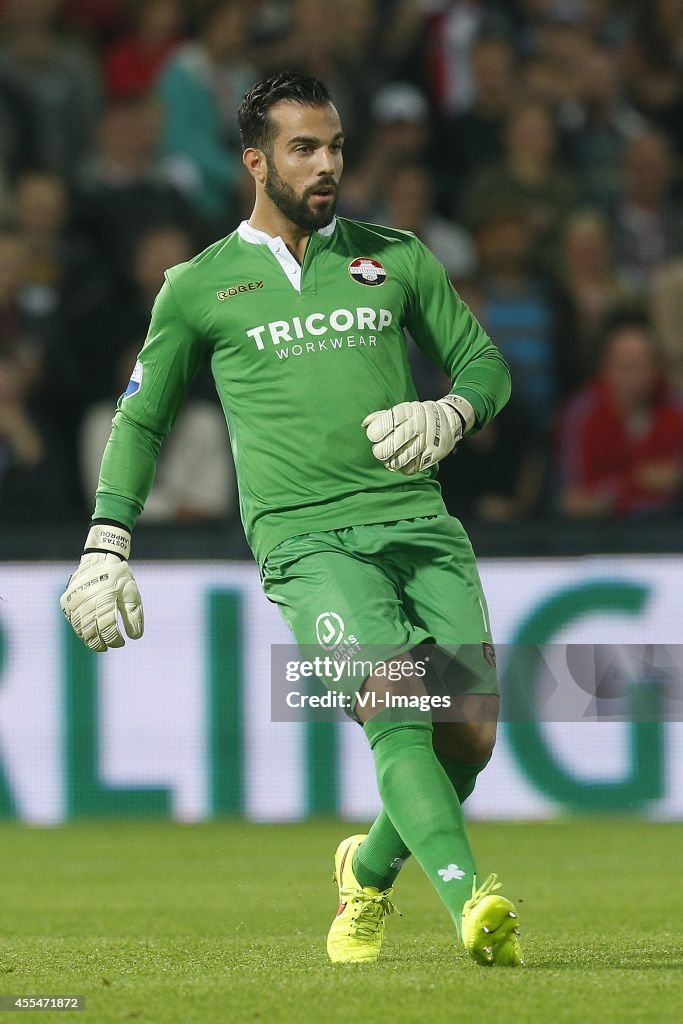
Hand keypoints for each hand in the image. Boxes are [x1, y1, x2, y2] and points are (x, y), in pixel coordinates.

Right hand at [60, 524, 142, 652]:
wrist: (100, 558)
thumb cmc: (119, 578)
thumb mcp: (132, 593)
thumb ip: (133, 616)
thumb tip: (135, 637)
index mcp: (105, 598)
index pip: (108, 627)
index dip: (114, 639)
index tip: (121, 643)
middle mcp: (86, 600)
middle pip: (92, 630)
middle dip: (101, 643)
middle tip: (109, 647)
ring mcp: (74, 601)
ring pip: (80, 628)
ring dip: (89, 640)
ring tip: (100, 645)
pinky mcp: (67, 601)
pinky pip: (73, 621)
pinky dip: (80, 631)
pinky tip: (89, 636)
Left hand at [362, 395, 474, 474]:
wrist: (449, 418)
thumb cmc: (418, 415)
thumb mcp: (402, 410)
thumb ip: (382, 416)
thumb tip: (364, 424)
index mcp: (408, 412)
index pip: (385, 424)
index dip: (375, 433)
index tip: (374, 436)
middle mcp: (418, 426)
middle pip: (389, 447)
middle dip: (380, 451)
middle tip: (380, 450)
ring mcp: (426, 441)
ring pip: (399, 461)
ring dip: (390, 462)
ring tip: (390, 459)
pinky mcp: (432, 455)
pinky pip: (411, 468)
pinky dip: (403, 468)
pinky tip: (403, 462)